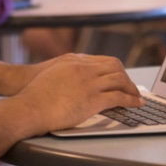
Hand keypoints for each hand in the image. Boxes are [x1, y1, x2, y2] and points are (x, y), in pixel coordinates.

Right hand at [11, 54, 142, 133]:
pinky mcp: (92, 99)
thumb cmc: (34, 94)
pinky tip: (135, 104)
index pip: (103, 60)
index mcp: (74, 60)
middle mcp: (84, 68)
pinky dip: (130, 100)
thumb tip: (75, 80)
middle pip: (115, 67)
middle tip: (132, 87)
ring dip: (132, 88)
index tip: (120, 77)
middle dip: (126, 77)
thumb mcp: (52, 73)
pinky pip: (118, 97)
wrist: (28, 105)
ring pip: (120, 80)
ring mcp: (89, 82)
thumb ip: (66, 72)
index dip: (115, 69)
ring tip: (137, 96)